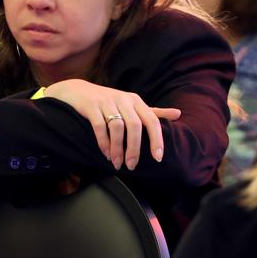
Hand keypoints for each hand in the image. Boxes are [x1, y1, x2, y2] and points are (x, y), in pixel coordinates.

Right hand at [45, 79, 180, 169]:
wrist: (78, 91)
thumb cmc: (109, 102)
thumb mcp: (132, 105)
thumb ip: (153, 112)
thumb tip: (178, 113)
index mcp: (136, 101)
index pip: (151, 120)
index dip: (156, 139)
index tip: (158, 158)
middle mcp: (123, 100)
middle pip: (134, 126)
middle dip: (134, 148)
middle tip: (132, 166)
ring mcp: (106, 102)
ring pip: (117, 127)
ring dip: (117, 148)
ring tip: (117, 163)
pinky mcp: (91, 106)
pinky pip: (99, 126)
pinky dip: (103, 142)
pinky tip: (105, 153)